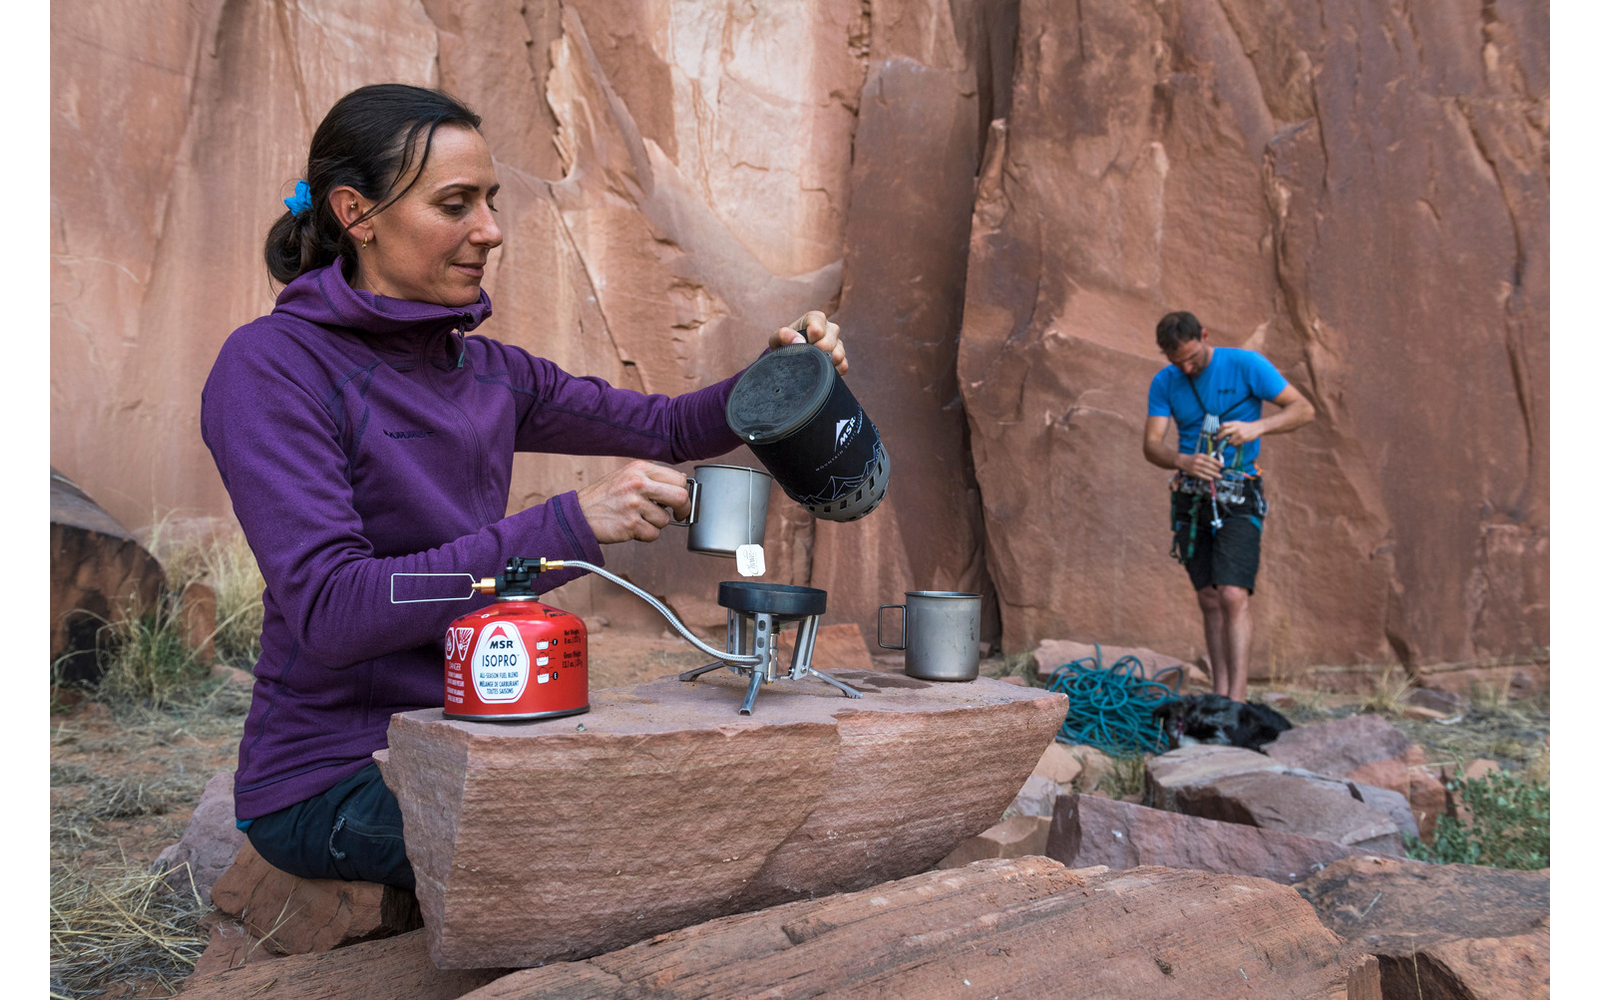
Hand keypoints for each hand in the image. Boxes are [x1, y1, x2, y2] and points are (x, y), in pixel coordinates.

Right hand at [576, 460, 691, 543]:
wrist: (578, 515)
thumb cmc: (604, 497)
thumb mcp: (627, 476)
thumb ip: (652, 477)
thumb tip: (682, 482)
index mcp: (639, 468)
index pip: (678, 479)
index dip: (683, 492)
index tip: (680, 501)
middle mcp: (638, 483)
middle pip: (680, 497)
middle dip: (683, 509)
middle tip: (678, 515)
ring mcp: (634, 504)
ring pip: (665, 520)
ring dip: (655, 524)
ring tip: (637, 518)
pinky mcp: (630, 524)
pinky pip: (653, 534)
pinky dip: (645, 535)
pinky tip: (631, 527)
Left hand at [771, 310, 847, 374]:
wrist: (790, 359)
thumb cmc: (784, 345)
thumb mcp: (777, 339)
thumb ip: (783, 335)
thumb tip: (799, 341)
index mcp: (815, 318)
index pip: (818, 328)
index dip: (810, 339)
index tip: (803, 345)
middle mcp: (830, 328)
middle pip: (829, 342)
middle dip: (816, 352)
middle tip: (806, 358)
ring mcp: (838, 343)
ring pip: (838, 354)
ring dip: (825, 362)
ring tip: (812, 365)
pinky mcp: (842, 358)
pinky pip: (843, 366)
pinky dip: (833, 371)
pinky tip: (821, 372)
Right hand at [1178, 451, 1222, 480]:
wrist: (1182, 461)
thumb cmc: (1193, 459)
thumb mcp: (1200, 455)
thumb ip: (1207, 458)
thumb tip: (1217, 463)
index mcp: (1201, 456)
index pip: (1211, 459)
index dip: (1217, 463)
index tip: (1222, 466)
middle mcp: (1198, 461)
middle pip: (1209, 465)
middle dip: (1216, 469)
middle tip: (1220, 471)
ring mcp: (1195, 467)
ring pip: (1206, 471)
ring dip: (1214, 474)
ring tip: (1219, 476)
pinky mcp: (1193, 472)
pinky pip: (1201, 475)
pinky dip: (1206, 477)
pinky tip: (1211, 479)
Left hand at [1218, 420, 1262, 445]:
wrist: (1256, 428)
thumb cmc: (1245, 427)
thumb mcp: (1237, 424)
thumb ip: (1230, 426)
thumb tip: (1219, 431)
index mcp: (1234, 423)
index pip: (1223, 425)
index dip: (1219, 429)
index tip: (1217, 432)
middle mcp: (1236, 428)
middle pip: (1224, 432)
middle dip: (1219, 437)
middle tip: (1217, 439)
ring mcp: (1239, 433)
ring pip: (1229, 440)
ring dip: (1229, 442)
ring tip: (1232, 441)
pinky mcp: (1242, 439)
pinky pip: (1234, 444)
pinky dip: (1234, 445)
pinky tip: (1237, 442)